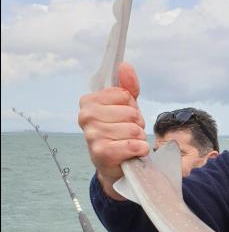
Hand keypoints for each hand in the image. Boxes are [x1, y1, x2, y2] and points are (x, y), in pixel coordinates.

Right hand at [78, 62, 147, 198]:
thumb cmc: (119, 132)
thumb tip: (124, 66)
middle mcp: (86, 116)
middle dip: (137, 124)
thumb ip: (127, 87)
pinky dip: (139, 150)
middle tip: (128, 133)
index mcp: (88, 101)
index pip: (124, 95)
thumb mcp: (125, 107)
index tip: (124, 117)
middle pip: (131, 113)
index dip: (131, 107)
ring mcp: (92, 135)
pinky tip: (132, 153)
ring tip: (129, 143)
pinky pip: (132, 145)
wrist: (115, 164)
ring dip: (139, 139)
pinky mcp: (101, 152)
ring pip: (134, 129)